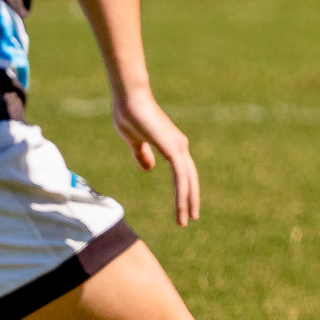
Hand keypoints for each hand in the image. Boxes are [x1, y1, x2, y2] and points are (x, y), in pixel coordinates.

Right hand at [112, 87, 200, 226]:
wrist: (129, 99)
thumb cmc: (129, 114)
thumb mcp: (134, 140)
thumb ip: (142, 154)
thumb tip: (149, 168)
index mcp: (172, 146)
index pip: (183, 173)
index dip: (184, 189)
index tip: (183, 206)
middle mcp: (180, 147)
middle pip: (190, 179)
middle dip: (190, 199)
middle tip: (190, 218)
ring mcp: (179, 148)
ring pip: (187, 181)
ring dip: (187, 201)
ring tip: (185, 220)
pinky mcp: (173, 149)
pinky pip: (181, 176)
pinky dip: (182, 193)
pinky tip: (181, 207)